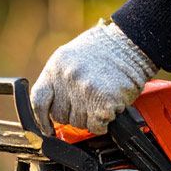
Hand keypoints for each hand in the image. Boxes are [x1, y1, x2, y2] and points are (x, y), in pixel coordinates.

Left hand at [30, 20, 157, 134]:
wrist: (131, 42)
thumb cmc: (104, 49)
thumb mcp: (71, 57)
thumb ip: (58, 80)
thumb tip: (50, 106)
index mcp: (56, 67)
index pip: (39, 101)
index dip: (41, 118)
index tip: (47, 128)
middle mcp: (67, 79)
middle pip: (59, 116)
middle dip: (72, 114)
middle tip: (86, 103)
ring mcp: (84, 91)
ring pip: (78, 123)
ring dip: (90, 118)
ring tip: (100, 99)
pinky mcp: (102, 102)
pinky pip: (96, 126)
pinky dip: (103, 123)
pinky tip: (109, 108)